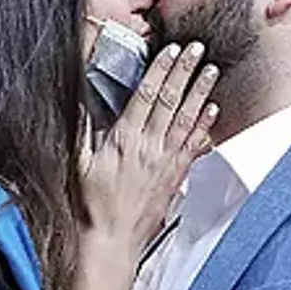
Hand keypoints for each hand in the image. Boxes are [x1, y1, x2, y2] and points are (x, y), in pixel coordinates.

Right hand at [80, 41, 218, 266]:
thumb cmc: (90, 203)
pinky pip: (193, 145)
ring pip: (186, 119)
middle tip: (197, 49)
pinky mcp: (175, 176)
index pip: (146, 95)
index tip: (170, 50)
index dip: (160, 70)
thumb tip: (81, 97)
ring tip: (210, 70)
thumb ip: (82, 127)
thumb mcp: (77, 161)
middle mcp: (149, 147)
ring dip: (200, 92)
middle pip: (171, 101)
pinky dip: (204, 126)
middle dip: (184, 72)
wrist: (110, 240)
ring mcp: (165, 161)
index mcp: (124, 139)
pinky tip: (213, 110)